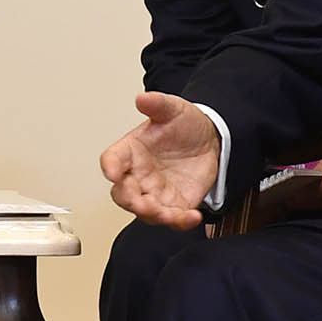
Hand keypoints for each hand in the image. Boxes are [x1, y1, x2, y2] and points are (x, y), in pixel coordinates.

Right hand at [100, 92, 221, 228]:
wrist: (211, 138)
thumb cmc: (183, 124)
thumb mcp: (173, 109)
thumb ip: (158, 104)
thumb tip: (143, 98)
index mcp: (131, 151)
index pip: (112, 160)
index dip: (110, 167)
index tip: (113, 173)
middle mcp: (138, 175)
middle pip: (123, 194)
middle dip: (130, 201)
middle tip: (140, 203)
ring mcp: (156, 192)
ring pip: (146, 212)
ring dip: (154, 216)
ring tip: (168, 214)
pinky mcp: (176, 204)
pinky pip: (174, 219)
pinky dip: (182, 222)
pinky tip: (193, 216)